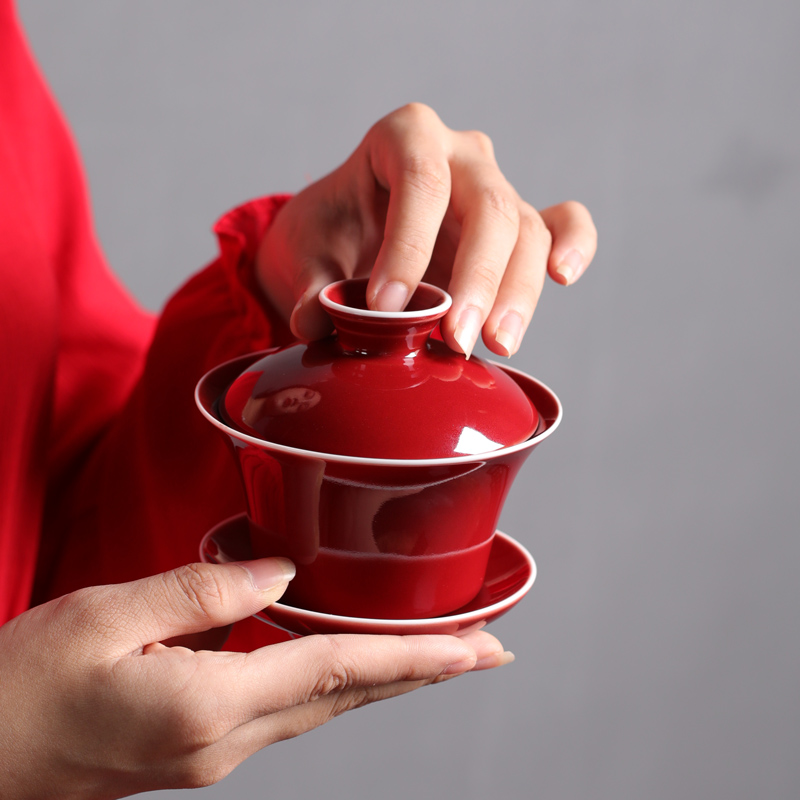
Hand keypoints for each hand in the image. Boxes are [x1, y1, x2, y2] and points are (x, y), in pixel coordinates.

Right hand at [0, 559, 510, 798]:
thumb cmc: (24, 685)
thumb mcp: (106, 614)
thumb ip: (203, 590)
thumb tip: (280, 572)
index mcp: (204, 706)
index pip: (338, 671)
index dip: (417, 659)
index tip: (479, 651)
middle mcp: (223, 742)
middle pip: (348, 697)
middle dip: (423, 671)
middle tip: (486, 649)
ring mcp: (214, 754)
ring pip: (326, 707)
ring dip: (387, 678)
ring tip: (438, 653)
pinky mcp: (200, 748)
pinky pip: (291, 709)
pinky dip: (338, 683)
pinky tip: (352, 665)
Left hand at [257, 102, 596, 357]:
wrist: (346, 240)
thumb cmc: (327, 234)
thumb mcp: (303, 252)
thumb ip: (310, 283)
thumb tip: (314, 320)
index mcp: (404, 137)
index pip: (420, 180)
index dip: (408, 246)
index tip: (386, 309)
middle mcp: (460, 155)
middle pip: (489, 208)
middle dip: (476, 279)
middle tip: (454, 339)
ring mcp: (494, 189)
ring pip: (526, 232)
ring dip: (515, 294)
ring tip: (495, 345)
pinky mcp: (518, 227)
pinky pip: (561, 225)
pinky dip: (574, 246)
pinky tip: (564, 276)